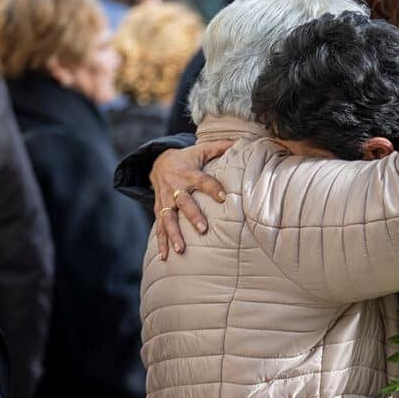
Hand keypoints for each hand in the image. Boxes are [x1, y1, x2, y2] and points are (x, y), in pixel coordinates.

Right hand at [152, 140, 234, 258]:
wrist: (157, 163)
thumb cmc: (187, 159)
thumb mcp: (200, 150)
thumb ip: (220, 147)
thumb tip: (241, 141)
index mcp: (188, 173)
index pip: (202, 181)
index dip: (212, 188)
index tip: (222, 197)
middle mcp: (175, 188)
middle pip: (184, 202)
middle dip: (193, 216)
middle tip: (203, 229)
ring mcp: (165, 201)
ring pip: (168, 218)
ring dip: (174, 234)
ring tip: (181, 249)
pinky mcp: (159, 210)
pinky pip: (158, 227)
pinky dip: (161, 242)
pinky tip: (165, 256)